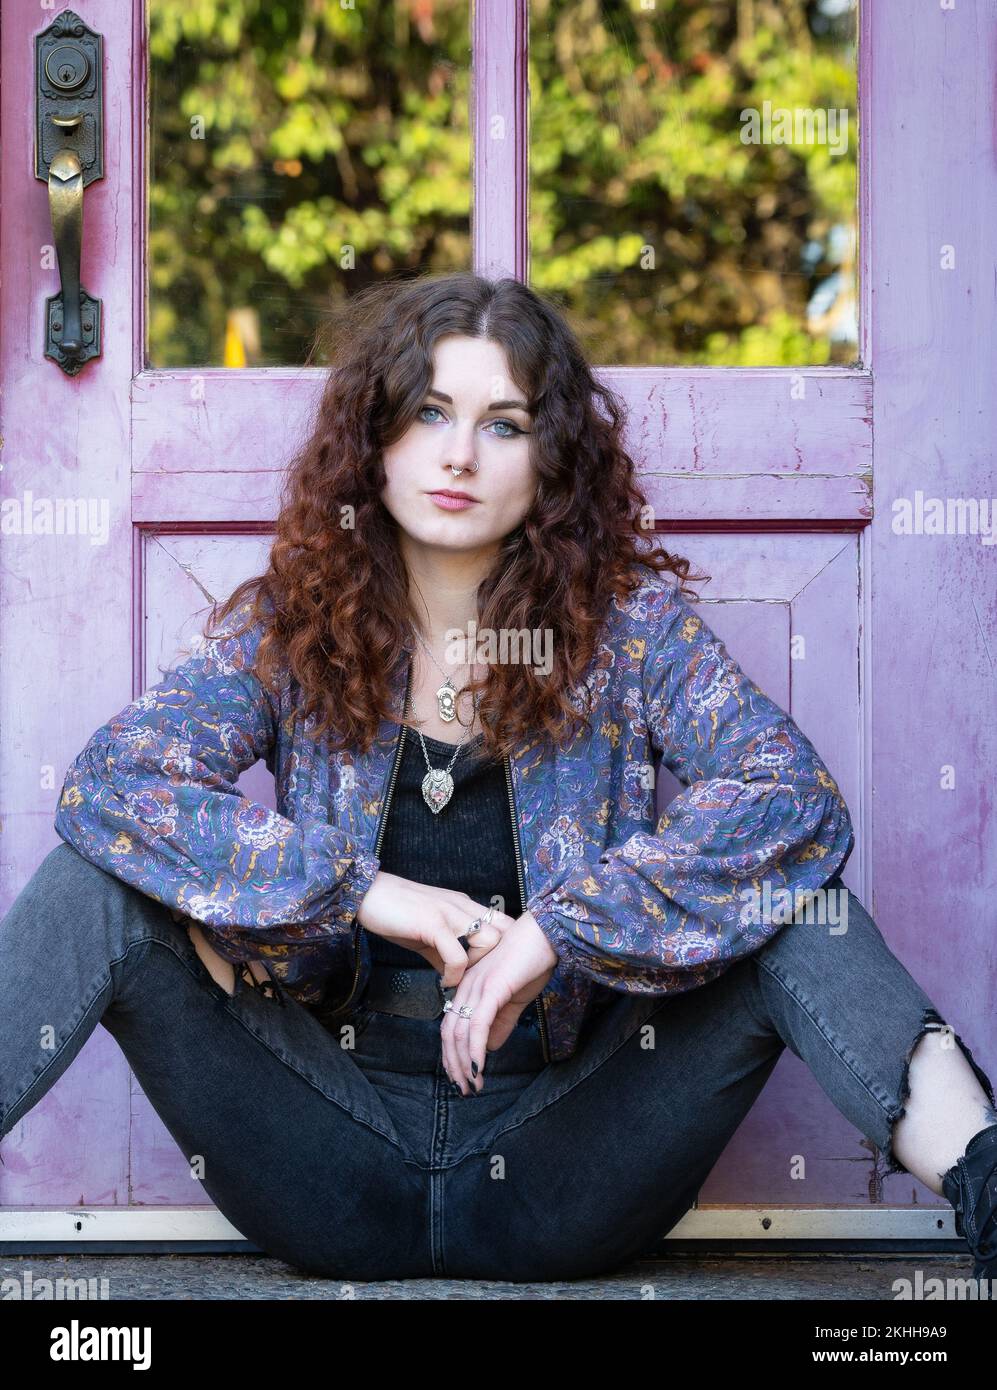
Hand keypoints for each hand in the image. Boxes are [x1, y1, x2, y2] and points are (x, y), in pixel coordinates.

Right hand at [356, 871, 513, 985]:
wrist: (367, 893)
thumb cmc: (395, 913)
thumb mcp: (427, 933)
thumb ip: (444, 952)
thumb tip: (454, 978)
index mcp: (464, 906)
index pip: (503, 922)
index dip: (504, 947)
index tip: (488, 969)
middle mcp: (463, 906)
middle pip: (504, 932)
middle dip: (495, 960)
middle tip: (474, 977)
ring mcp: (450, 913)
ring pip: (489, 941)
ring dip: (478, 967)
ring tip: (460, 979)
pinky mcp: (433, 923)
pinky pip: (458, 955)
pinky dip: (455, 974)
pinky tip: (444, 981)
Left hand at [440, 910, 558, 1095]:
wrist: (546, 934)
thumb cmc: (532, 960)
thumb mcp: (515, 998)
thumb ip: (501, 1022)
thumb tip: (488, 1047)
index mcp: (469, 988)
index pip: (451, 1026)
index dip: (453, 1054)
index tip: (460, 1076)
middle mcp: (466, 988)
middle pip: (448, 1033)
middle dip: (453, 1065)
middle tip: (463, 1089)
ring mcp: (477, 988)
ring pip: (459, 1033)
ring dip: (463, 1064)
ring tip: (471, 1086)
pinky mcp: (491, 989)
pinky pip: (477, 1026)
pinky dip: (474, 1051)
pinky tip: (478, 1068)